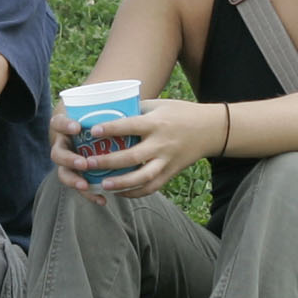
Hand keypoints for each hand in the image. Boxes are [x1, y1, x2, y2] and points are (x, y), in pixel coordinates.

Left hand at [48, 97, 216, 200]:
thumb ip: (136, 110)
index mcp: (156, 123)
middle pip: (131, 157)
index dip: (110, 129)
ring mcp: (166, 161)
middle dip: (107, 162)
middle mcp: (161, 144)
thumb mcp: (159, 105)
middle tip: (87, 163)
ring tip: (103, 184)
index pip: (129, 126)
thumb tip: (109, 113)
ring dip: (121, 183)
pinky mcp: (171, 173)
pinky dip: (135, 192)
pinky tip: (120, 192)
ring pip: (142, 177)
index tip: (92, 131)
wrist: (210, 129)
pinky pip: (152, 187)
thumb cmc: (180, 112)